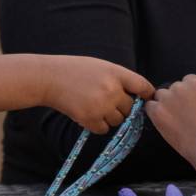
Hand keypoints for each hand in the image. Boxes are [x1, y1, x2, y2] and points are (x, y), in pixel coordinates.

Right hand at [38, 56, 156, 133]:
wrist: (48, 78)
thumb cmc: (74, 70)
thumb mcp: (101, 66)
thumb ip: (119, 79)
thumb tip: (137, 97)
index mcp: (116, 73)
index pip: (143, 87)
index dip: (147, 94)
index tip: (145, 99)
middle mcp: (112, 90)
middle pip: (130, 108)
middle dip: (122, 108)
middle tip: (108, 102)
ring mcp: (101, 105)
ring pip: (118, 121)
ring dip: (110, 118)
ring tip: (96, 107)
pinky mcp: (89, 118)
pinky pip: (104, 129)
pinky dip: (98, 125)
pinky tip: (89, 115)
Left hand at [148, 67, 195, 170]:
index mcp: (195, 82)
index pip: (185, 82)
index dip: (187, 96)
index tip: (191, 107)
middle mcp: (179, 86)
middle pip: (171, 88)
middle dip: (174, 100)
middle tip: (183, 116)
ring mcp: (167, 98)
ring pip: (160, 96)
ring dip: (164, 105)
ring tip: (175, 120)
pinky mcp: (157, 111)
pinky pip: (149, 106)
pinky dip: (154, 113)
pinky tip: (165, 122)